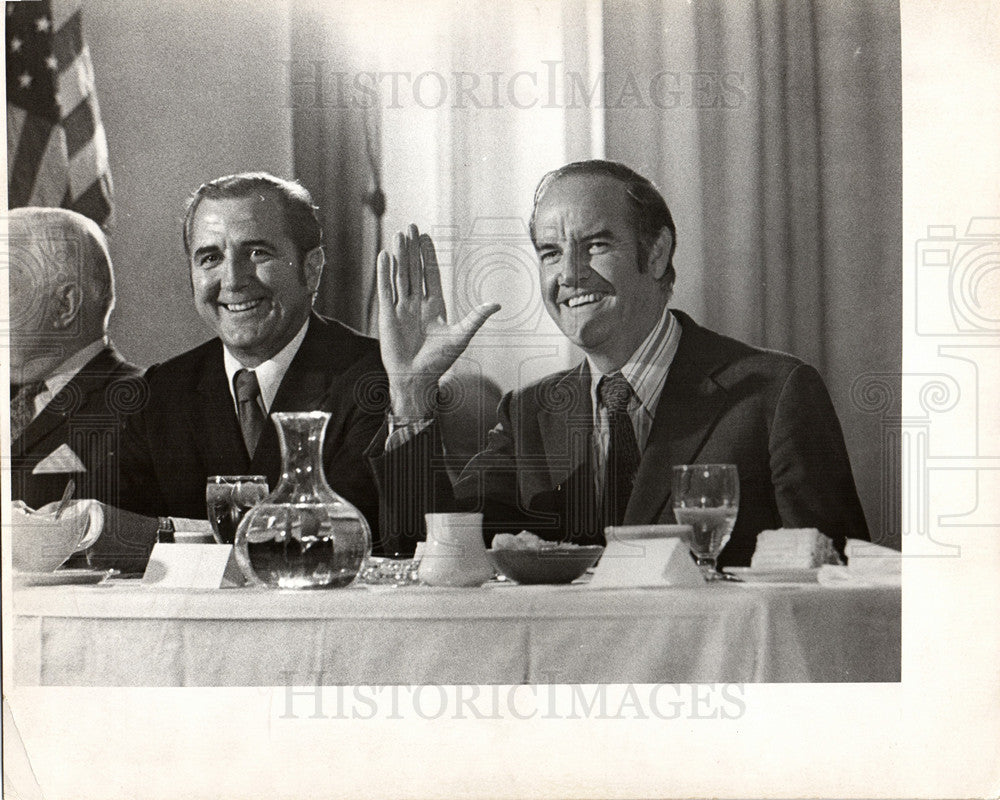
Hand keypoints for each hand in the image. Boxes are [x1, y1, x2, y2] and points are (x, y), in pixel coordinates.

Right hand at [377, 223, 499, 417]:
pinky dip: (384, 273)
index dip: (428, 256)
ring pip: (400, 276)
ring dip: (399, 256)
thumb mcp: (461, 337)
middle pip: (414, 270)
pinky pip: (385, 290)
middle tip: (411, 226)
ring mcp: (401, 309)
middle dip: (413, 249)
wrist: (417, 379)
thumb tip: (497, 304)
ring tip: (399, 234)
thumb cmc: (439, 362)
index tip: (426, 237)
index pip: (430, 275)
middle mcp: (417, 304)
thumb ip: (476, 318)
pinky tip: (385, 256)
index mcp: (435, 306)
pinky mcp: (387, 316)